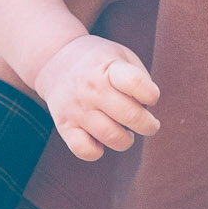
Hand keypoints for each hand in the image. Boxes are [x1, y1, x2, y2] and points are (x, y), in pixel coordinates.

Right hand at [33, 34, 160, 161]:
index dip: (152, 95)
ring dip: (126, 140)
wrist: (55, 60)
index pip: (136, 83)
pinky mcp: (64, 126)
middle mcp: (91, 89)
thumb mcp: (122, 57)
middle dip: (148, 125)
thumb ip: (140, 79)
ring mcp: (76, 109)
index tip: (151, 97)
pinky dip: (97, 151)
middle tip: (150, 124)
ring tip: (127, 133)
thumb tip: (149, 109)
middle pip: (130, 115)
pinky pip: (84, 150)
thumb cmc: (99, 63)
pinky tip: (101, 140)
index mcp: (109, 69)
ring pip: (112, 137)